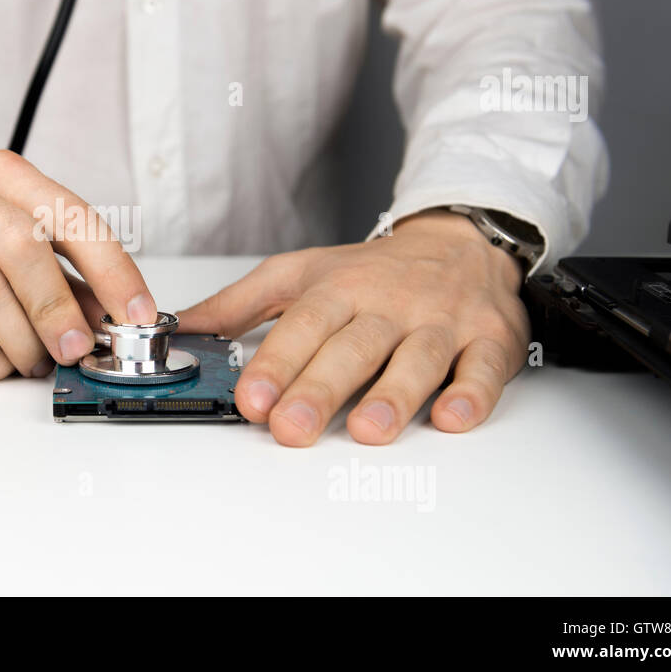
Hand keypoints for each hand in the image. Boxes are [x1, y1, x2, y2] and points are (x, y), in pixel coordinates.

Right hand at [0, 150, 156, 379]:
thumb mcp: (22, 248)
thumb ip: (70, 279)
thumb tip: (118, 322)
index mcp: (5, 174)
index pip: (72, 217)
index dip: (112, 270)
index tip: (138, 314)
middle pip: (24, 251)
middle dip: (60, 310)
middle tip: (77, 350)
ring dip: (23, 343)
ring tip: (33, 361)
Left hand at [179, 210, 529, 445]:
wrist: (460, 242)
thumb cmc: (373, 270)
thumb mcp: (299, 273)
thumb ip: (239, 304)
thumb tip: (182, 328)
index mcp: (339, 289)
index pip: (303, 326)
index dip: (276, 362)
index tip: (251, 398)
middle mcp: (388, 305)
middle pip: (353, 348)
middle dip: (320, 389)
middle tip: (291, 427)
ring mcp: (440, 322)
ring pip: (416, 359)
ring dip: (393, 395)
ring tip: (367, 429)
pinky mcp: (489, 340)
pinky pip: (483, 368)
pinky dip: (472, 393)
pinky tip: (453, 416)